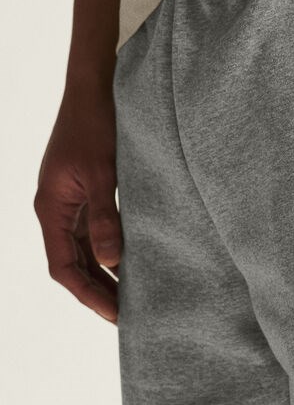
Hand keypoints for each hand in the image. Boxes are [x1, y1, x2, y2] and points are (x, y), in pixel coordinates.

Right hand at [34, 86, 120, 323]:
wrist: (95, 87)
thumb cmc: (96, 123)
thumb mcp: (104, 172)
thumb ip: (106, 217)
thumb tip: (112, 261)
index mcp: (51, 208)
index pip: (65, 267)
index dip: (89, 295)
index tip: (117, 316)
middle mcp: (56, 210)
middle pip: (73, 265)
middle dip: (98, 292)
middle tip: (130, 318)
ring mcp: (69, 202)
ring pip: (83, 252)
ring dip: (104, 276)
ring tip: (132, 300)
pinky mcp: (85, 193)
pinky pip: (93, 234)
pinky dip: (109, 253)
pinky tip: (132, 265)